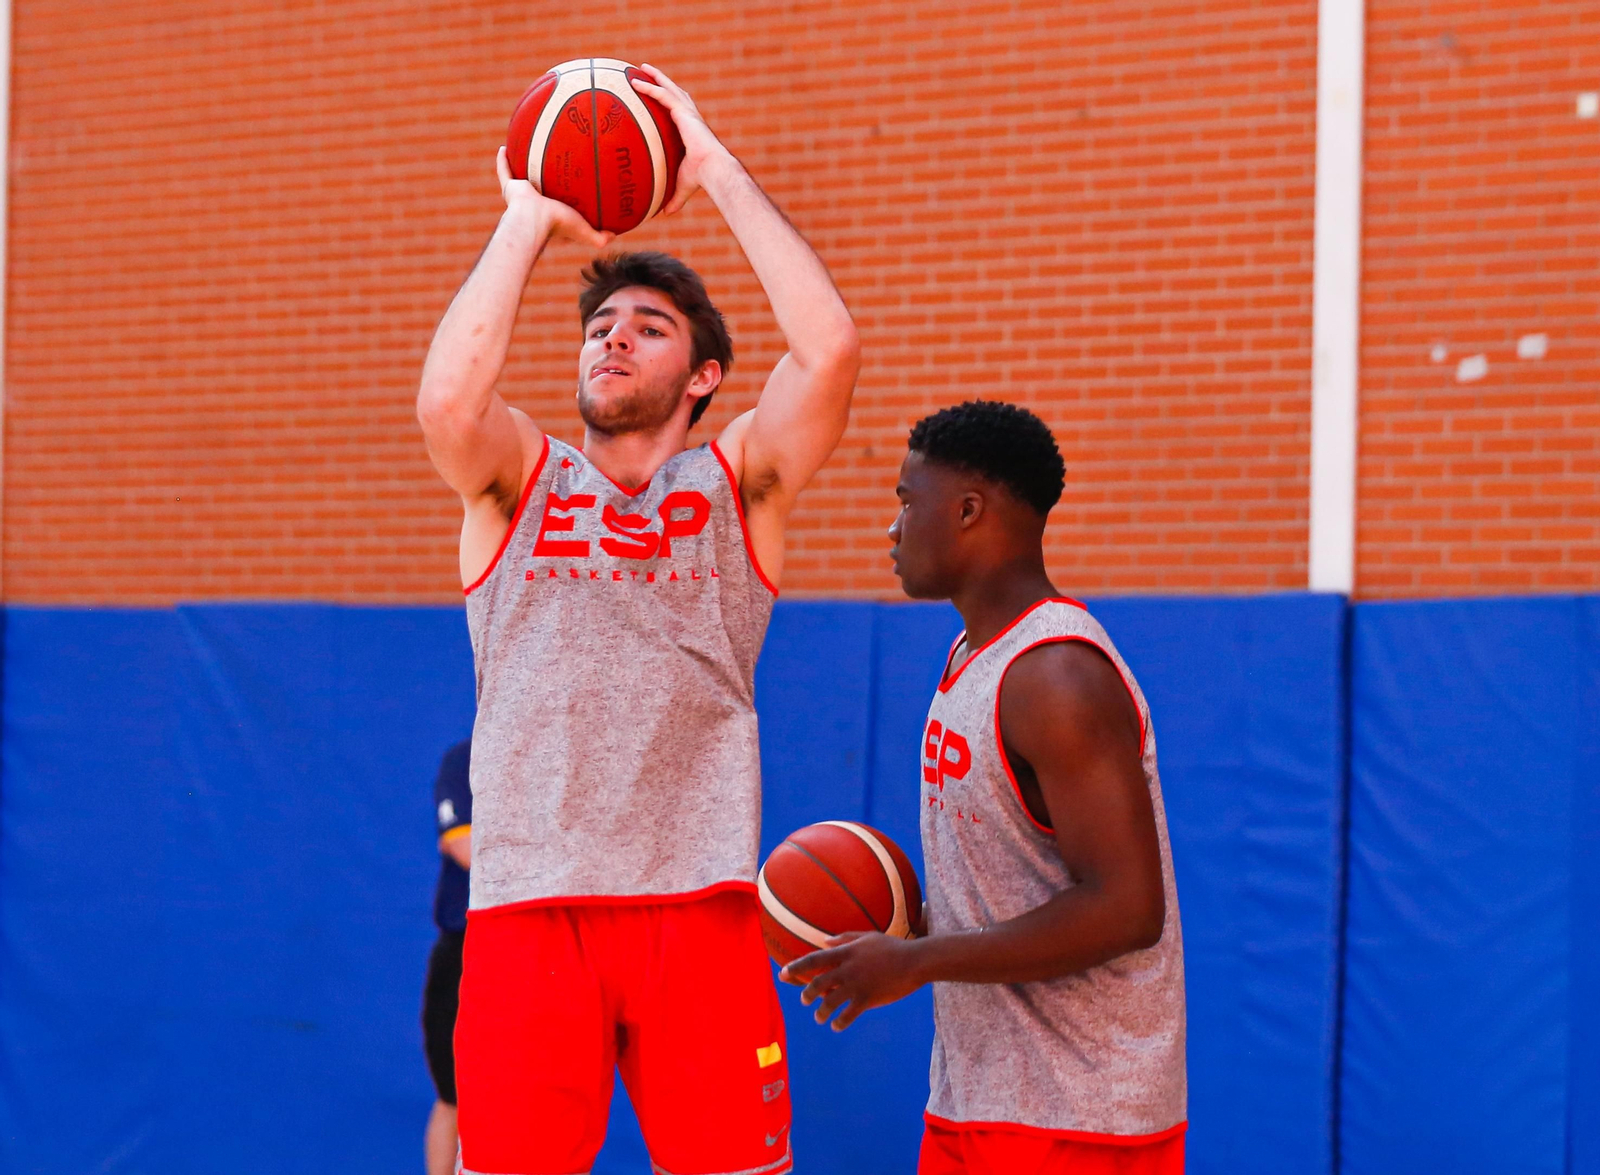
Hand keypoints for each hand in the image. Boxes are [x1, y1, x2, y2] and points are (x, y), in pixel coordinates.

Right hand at [495, 146, 611, 249]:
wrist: (534, 221)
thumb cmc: (558, 225)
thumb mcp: (583, 231)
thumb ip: (599, 237)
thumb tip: (614, 235)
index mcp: (547, 216)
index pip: (555, 208)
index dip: (561, 202)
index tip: (567, 190)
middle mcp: (532, 206)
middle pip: (537, 190)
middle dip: (540, 182)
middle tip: (547, 168)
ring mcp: (519, 197)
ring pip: (519, 179)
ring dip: (520, 168)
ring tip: (525, 154)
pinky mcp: (510, 188)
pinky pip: (504, 171)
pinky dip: (502, 160)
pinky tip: (503, 148)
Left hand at [629, 63, 733, 215]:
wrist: (713, 169)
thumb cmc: (702, 178)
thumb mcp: (683, 187)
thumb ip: (674, 198)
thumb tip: (665, 214)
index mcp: (690, 130)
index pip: (679, 111)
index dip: (670, 100)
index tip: (659, 94)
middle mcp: (690, 117)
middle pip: (674, 93)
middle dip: (662, 81)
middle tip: (647, 72)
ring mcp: (687, 113)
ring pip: (669, 88)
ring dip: (655, 77)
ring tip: (640, 68)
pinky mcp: (684, 112)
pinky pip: (663, 95)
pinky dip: (650, 87)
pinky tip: (636, 82)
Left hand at [778, 932, 926, 1030]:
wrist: (915, 961)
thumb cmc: (893, 947)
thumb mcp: (868, 937)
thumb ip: (845, 938)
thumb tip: (825, 942)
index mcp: (846, 952)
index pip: (815, 959)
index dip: (796, 966)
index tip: (783, 973)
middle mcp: (848, 968)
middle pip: (818, 982)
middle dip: (807, 994)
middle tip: (804, 1000)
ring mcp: (858, 984)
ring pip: (830, 1001)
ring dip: (821, 1013)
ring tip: (820, 1018)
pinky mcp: (869, 998)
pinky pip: (848, 1014)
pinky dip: (840, 1022)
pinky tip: (836, 1026)